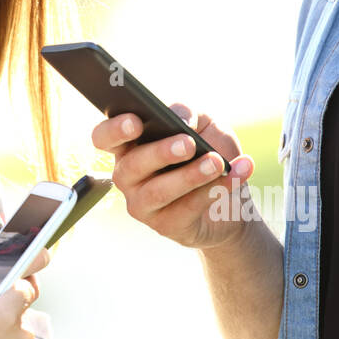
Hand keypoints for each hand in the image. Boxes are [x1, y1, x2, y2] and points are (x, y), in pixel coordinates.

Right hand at [92, 103, 255, 250]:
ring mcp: (142, 203)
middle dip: (160, 153)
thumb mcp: (203, 123)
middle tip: (188, 143)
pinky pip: (186, 209)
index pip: (104, 137)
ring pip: (157, 191)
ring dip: (190, 175)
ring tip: (217, 162)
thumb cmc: (209, 150)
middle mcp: (127, 175)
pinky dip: (214, 190)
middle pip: (131, 165)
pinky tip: (234, 175)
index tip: (136, 122)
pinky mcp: (164, 225)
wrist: (232, 196)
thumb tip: (179, 119)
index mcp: (129, 145)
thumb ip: (188, 113)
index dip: (114, 130)